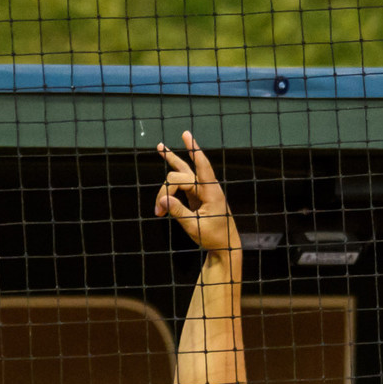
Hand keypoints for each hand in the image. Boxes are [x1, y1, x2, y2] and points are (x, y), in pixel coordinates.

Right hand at [153, 132, 237, 254]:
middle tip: (157, 213)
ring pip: (184, 170)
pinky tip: (167, 157)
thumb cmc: (213, 237)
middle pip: (182, 176)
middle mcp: (207, 187)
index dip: (193, 152)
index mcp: (211, 192)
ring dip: (171, 159)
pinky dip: (174, 170)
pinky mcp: (196, 194)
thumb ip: (179, 212)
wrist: (225, 245)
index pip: (195, 171)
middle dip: (166, 190)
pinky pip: (183, 179)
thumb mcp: (195, 227)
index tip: (186, 138)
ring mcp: (201, 189)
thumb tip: (162, 200)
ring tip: (160, 146)